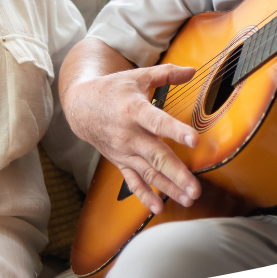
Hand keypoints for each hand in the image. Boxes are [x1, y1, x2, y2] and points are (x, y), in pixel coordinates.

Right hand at [62, 64, 200, 214]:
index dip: (176, 130)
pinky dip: (144, 195)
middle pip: (156, 156)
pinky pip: (132, 181)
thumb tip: (192, 70)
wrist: (81, 107)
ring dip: (168, 187)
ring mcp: (124, 151)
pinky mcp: (120, 161)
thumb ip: (166, 74)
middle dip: (177, 174)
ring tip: (188, 199)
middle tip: (196, 188)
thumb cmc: (113, 89)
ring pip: (148, 173)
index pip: (157, 121)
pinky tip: (159, 207)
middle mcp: (129, 134)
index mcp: (134, 110)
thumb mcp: (138, 76)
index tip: (195, 140)